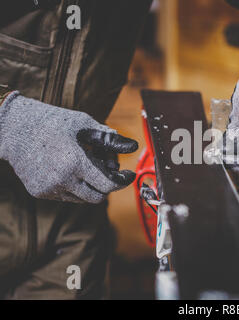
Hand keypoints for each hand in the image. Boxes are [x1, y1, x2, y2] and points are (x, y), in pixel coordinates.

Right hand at [0, 92, 137, 202]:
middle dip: (107, 187)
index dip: (122, 181)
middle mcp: (62, 179)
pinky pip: (66, 196)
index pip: (108, 185)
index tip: (128, 176)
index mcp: (75, 162)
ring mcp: (50, 188)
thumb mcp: (83, 124)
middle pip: (98, 197)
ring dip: (90, 187)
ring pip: (82, 199)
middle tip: (109, 173)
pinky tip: (67, 169)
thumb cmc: (53, 122)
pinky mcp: (40, 192)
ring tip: (86, 167)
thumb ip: (109, 138)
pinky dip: (73, 187)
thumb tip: (132, 145)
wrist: (13, 129)